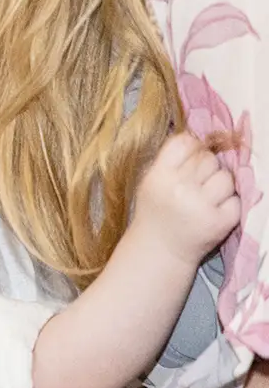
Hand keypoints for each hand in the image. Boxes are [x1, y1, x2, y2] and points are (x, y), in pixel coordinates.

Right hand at [132, 133, 239, 262]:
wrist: (158, 251)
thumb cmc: (156, 212)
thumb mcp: (152, 183)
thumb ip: (172, 160)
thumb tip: (204, 136)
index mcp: (158, 177)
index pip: (185, 142)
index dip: (192, 148)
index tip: (189, 161)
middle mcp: (179, 189)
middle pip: (208, 158)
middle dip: (205, 170)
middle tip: (194, 187)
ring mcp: (200, 206)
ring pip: (225, 177)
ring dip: (219, 187)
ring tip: (204, 200)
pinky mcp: (220, 222)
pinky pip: (236, 199)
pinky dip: (228, 205)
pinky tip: (212, 213)